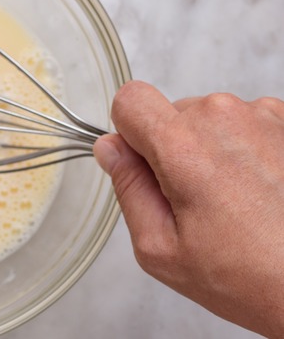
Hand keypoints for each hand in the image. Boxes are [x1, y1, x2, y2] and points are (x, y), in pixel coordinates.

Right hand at [93, 81, 283, 336]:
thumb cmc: (251, 275)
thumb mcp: (161, 248)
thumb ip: (128, 188)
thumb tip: (111, 150)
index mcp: (183, 146)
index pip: (130, 99)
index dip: (128, 132)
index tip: (142, 164)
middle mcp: (224, 117)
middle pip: (171, 113)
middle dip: (171, 150)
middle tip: (195, 203)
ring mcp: (264, 116)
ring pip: (209, 120)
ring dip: (211, 150)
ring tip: (235, 202)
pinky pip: (245, 125)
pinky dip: (245, 151)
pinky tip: (259, 192)